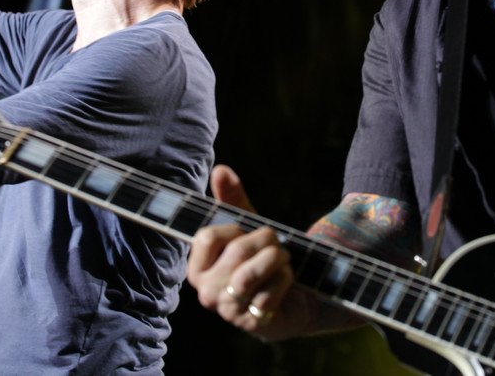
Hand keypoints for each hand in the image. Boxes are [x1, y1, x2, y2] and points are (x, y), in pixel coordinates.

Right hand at [187, 165, 313, 339]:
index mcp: (198, 268)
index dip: (235, 229)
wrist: (297, 296)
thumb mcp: (249, 227)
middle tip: (277, 247)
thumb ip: (233, 199)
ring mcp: (228, 311)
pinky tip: (287, 283)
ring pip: (251, 273)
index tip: (247, 234)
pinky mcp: (252, 323)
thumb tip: (221, 169)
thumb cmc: (264, 260)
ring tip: (283, 261)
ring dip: (278, 259)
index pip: (207, 236)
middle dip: (266, 241)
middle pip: (237, 251)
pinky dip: (286, 281)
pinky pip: (270, 293)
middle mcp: (206, 293)